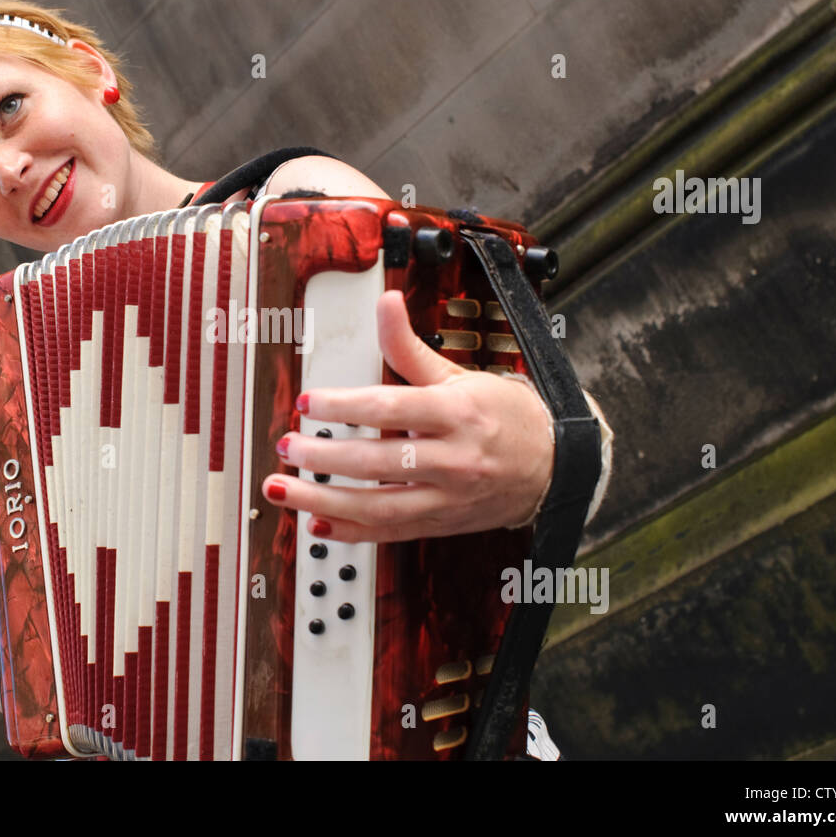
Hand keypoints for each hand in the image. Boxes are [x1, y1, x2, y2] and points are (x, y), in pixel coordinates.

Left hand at [259, 289, 553, 541]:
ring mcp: (447, 497)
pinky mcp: (441, 524)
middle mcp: (453, 459)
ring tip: (283, 489)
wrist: (552, 465)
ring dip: (323, 501)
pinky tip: (316, 524)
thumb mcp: (457, 375)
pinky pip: (390, 533)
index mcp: (456, 413)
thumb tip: (386, 302)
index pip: (390, 408)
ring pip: (378, 506)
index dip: (344, 406)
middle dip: (324, 456)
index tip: (309, 404)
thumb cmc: (502, 415)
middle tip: (287, 446)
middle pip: (378, 461)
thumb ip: (409, 347)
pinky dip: (350, 532)